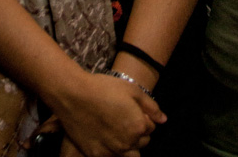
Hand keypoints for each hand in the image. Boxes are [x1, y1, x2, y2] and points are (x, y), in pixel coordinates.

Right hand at [49, 69, 164, 156]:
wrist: (74, 95)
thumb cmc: (104, 88)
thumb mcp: (132, 90)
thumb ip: (151, 106)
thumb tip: (163, 119)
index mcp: (139, 126)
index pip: (151, 127)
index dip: (143, 116)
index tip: (132, 109)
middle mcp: (128, 143)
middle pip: (142, 142)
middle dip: (138, 132)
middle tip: (125, 118)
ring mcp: (112, 151)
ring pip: (130, 156)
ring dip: (129, 145)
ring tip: (119, 131)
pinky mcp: (97, 155)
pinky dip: (114, 151)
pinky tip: (106, 137)